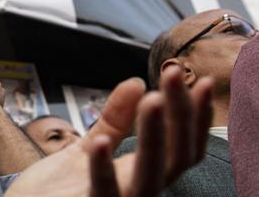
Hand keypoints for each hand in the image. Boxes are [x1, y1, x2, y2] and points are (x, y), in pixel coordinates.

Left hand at [5, 67, 212, 196]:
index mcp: (140, 175)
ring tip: (153, 99)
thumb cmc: (55, 192)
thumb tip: (136, 82)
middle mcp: (137, 191)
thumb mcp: (88, 147)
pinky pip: (103, 193)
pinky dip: (102, 168)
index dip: (196, 118)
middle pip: (177, 157)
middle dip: (181, 115)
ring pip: (151, 176)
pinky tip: (101, 142)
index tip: (203, 81)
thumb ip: (114, 120)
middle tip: (174, 74)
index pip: (183, 147)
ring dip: (155, 136)